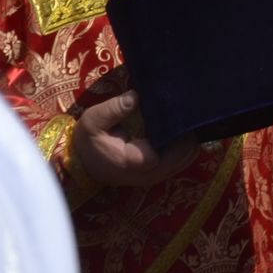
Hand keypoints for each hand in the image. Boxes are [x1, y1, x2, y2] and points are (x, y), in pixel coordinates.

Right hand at [71, 90, 197, 187]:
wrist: (84, 165)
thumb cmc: (90, 141)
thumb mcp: (93, 121)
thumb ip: (113, 109)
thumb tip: (136, 96)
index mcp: (134, 161)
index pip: (171, 147)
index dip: (177, 129)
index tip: (176, 109)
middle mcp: (150, 174)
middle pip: (185, 153)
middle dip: (186, 132)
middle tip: (180, 110)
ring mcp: (156, 177)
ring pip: (187, 158)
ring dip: (186, 139)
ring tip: (178, 119)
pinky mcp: (160, 175)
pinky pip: (183, 161)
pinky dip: (184, 146)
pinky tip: (175, 130)